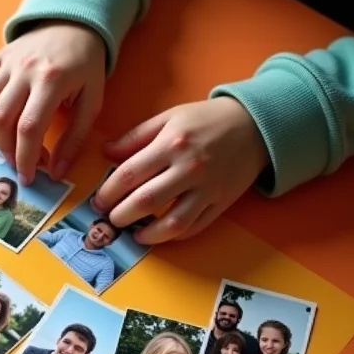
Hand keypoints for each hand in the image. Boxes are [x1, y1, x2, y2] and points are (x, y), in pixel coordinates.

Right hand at [0, 22, 105, 183]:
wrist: (75, 23)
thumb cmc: (86, 66)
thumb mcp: (91, 102)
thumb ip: (74, 138)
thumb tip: (57, 171)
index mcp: (52, 81)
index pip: (29, 128)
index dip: (25, 158)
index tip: (29, 177)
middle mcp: (24, 70)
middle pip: (1, 119)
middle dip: (7, 149)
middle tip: (20, 162)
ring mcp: (7, 61)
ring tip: (8, 140)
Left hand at [94, 98, 268, 243]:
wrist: (256, 125)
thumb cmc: (206, 120)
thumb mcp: (169, 118)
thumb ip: (135, 137)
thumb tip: (105, 153)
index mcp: (172, 144)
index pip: (129, 174)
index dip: (108, 192)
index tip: (98, 201)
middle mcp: (189, 168)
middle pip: (145, 201)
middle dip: (121, 215)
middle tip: (110, 219)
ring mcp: (207, 189)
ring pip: (171, 223)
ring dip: (147, 234)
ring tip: (134, 234)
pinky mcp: (221, 203)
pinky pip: (194, 227)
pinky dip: (173, 235)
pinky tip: (159, 233)